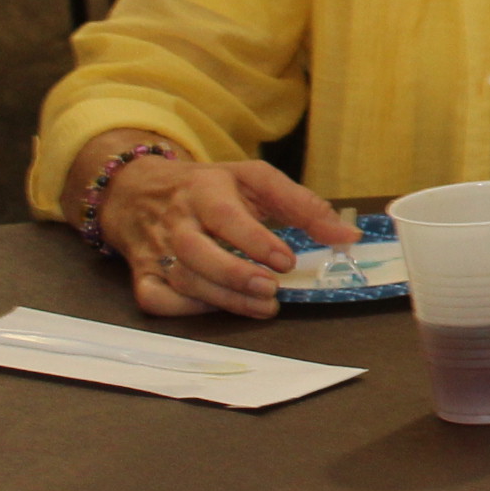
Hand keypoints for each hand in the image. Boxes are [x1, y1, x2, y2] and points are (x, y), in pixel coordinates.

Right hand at [100, 151, 353, 318]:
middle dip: (235, 274)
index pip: (225, 215)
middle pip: (195, 250)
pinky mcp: (143, 273)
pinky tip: (219, 307)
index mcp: (205, 190)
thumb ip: (303, 206)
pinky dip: (185, 309)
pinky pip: (156, 297)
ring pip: (181, 277)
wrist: (140, 189)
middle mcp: (176, 220)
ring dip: (223, 297)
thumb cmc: (212, 187)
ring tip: (264, 306)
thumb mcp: (256, 181)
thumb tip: (349, 236)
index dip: (255, 240)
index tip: (287, 260)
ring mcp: (156, 248)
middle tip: (272, 289)